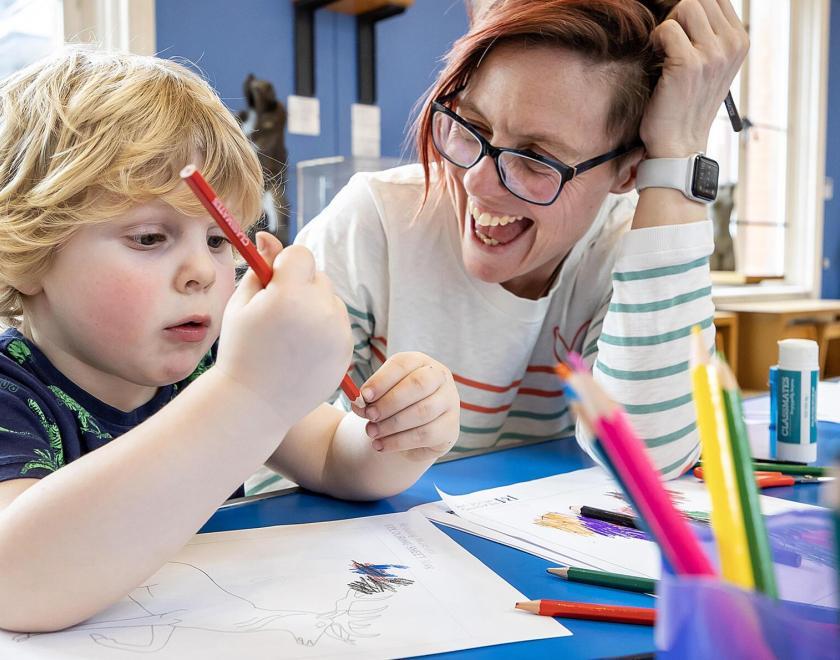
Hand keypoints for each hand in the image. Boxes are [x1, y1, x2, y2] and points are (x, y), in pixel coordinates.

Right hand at [216, 232, 352, 423]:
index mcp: (290, 295)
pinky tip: (302, 352)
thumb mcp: (241, 305)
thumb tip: (267, 237)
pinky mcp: (347, 351)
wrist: (256, 404)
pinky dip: (324, 331)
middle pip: (318, 276)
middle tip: (278, 314)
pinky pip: (338, 326)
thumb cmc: (241, 351)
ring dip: (314, 308)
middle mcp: (320, 310)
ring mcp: (338, 333)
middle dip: (300, 286)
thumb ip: (260, 268)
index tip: (272, 283)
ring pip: (330, 301)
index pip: (301, 255)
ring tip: (289, 338)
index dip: (285, 265)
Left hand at [352, 352, 459, 458]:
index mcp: (420, 362)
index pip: (402, 364)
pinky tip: (381, 445)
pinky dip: (399, 441)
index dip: (382, 380)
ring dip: (392, 425)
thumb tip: (359, 404)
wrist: (411, 431)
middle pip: (418, 385)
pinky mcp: (450, 428)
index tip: (364, 396)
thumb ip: (369, 398)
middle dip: (389, 402)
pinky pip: (425, 435)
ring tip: (371, 432)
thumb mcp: (380, 396)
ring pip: (422, 412)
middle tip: (369, 415)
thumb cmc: (394, 405)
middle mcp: (440, 378)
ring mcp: (450, 402)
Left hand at [639, 0, 748, 157]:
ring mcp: (713, 54)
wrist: (679, 142)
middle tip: (670, 43)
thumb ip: (708, 34)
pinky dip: (657, 39)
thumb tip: (687, 5)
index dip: (691, 10)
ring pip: (686, 6)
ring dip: (668, 25)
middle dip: (679, 14)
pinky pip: (667, 28)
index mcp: (740, 41)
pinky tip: (658, 58)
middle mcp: (732, 45)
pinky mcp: (689, 64)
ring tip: (665, 50)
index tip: (680, 32)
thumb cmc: (686, 103)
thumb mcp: (709, 65)